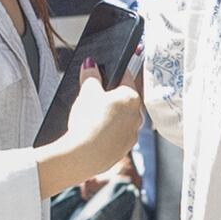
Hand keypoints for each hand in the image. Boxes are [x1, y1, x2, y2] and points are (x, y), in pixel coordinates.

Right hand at [40, 73, 146, 195]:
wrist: (83, 155)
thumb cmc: (88, 121)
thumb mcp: (86, 92)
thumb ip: (90, 75)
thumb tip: (90, 64)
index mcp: (131, 98)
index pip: (125, 77)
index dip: (112, 73)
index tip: (102, 74)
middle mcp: (137, 116)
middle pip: (124, 99)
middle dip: (110, 97)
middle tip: (93, 98)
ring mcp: (131, 134)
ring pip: (122, 118)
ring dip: (110, 116)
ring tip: (91, 118)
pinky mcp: (123, 149)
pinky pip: (117, 135)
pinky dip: (108, 132)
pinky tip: (94, 133)